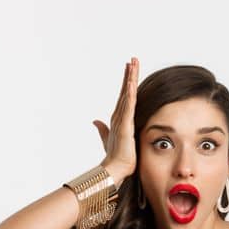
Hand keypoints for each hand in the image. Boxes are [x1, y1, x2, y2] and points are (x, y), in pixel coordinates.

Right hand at [93, 57, 139, 179]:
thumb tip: (95, 121)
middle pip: (125, 90)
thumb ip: (103, 129)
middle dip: (129, 74)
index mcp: (118, 118)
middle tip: (133, 59)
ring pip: (126, 94)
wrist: (115, 168)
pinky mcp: (124, 125)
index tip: (130, 68)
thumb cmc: (116, 157)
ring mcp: (121, 119)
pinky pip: (128, 106)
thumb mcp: (111, 140)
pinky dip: (129, 94)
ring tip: (133, 63)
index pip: (124, 96)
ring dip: (130, 78)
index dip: (127, 82)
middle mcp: (119, 116)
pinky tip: (131, 83)